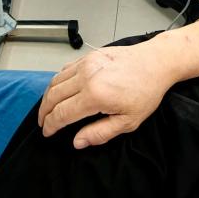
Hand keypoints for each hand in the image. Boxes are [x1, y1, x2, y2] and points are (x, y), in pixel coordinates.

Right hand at [36, 41, 174, 148]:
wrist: (156, 62)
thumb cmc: (146, 91)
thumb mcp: (128, 121)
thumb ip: (100, 133)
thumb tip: (77, 142)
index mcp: (95, 95)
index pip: (62, 113)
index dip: (51, 125)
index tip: (47, 133)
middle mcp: (86, 77)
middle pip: (53, 96)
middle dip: (44, 112)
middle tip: (42, 123)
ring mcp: (86, 63)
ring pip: (56, 80)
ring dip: (48, 96)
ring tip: (47, 109)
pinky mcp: (89, 56)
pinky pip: (65, 69)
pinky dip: (57, 81)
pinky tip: (60, 90)